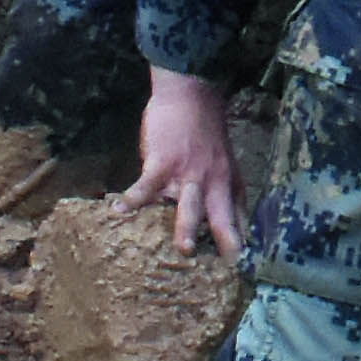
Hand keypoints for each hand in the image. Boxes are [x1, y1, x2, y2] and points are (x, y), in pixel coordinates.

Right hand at [116, 72, 243, 257]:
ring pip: (189, 204)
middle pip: (221, 214)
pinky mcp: (163, 162)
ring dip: (187, 226)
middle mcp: (213, 181)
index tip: (242, 266)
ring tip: (184, 249)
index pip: (236, 216)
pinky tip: (119, 210)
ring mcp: (188, 172)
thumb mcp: (225, 163)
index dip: (240, 240)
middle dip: (225, 238)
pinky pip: (147, 185)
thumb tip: (221, 224)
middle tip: (229, 261)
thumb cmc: (204, 133)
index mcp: (228, 183)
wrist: (191, 94)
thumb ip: (221, 192)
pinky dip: (133, 198)